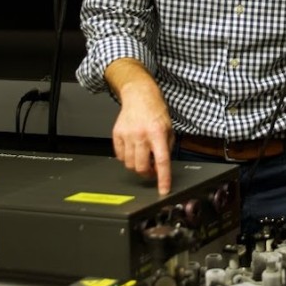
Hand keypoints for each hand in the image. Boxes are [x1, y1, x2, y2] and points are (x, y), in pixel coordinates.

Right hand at [107, 59, 174, 193]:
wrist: (139, 95)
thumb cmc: (155, 111)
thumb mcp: (168, 128)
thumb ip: (166, 147)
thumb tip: (162, 166)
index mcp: (157, 133)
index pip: (161, 161)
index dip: (163, 178)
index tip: (163, 189)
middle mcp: (141, 135)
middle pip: (141, 166)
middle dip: (147, 172)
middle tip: (151, 169)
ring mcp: (127, 135)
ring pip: (129, 164)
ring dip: (137, 165)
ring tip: (143, 157)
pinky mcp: (117, 134)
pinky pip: (120, 156)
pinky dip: (126, 158)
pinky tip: (133, 150)